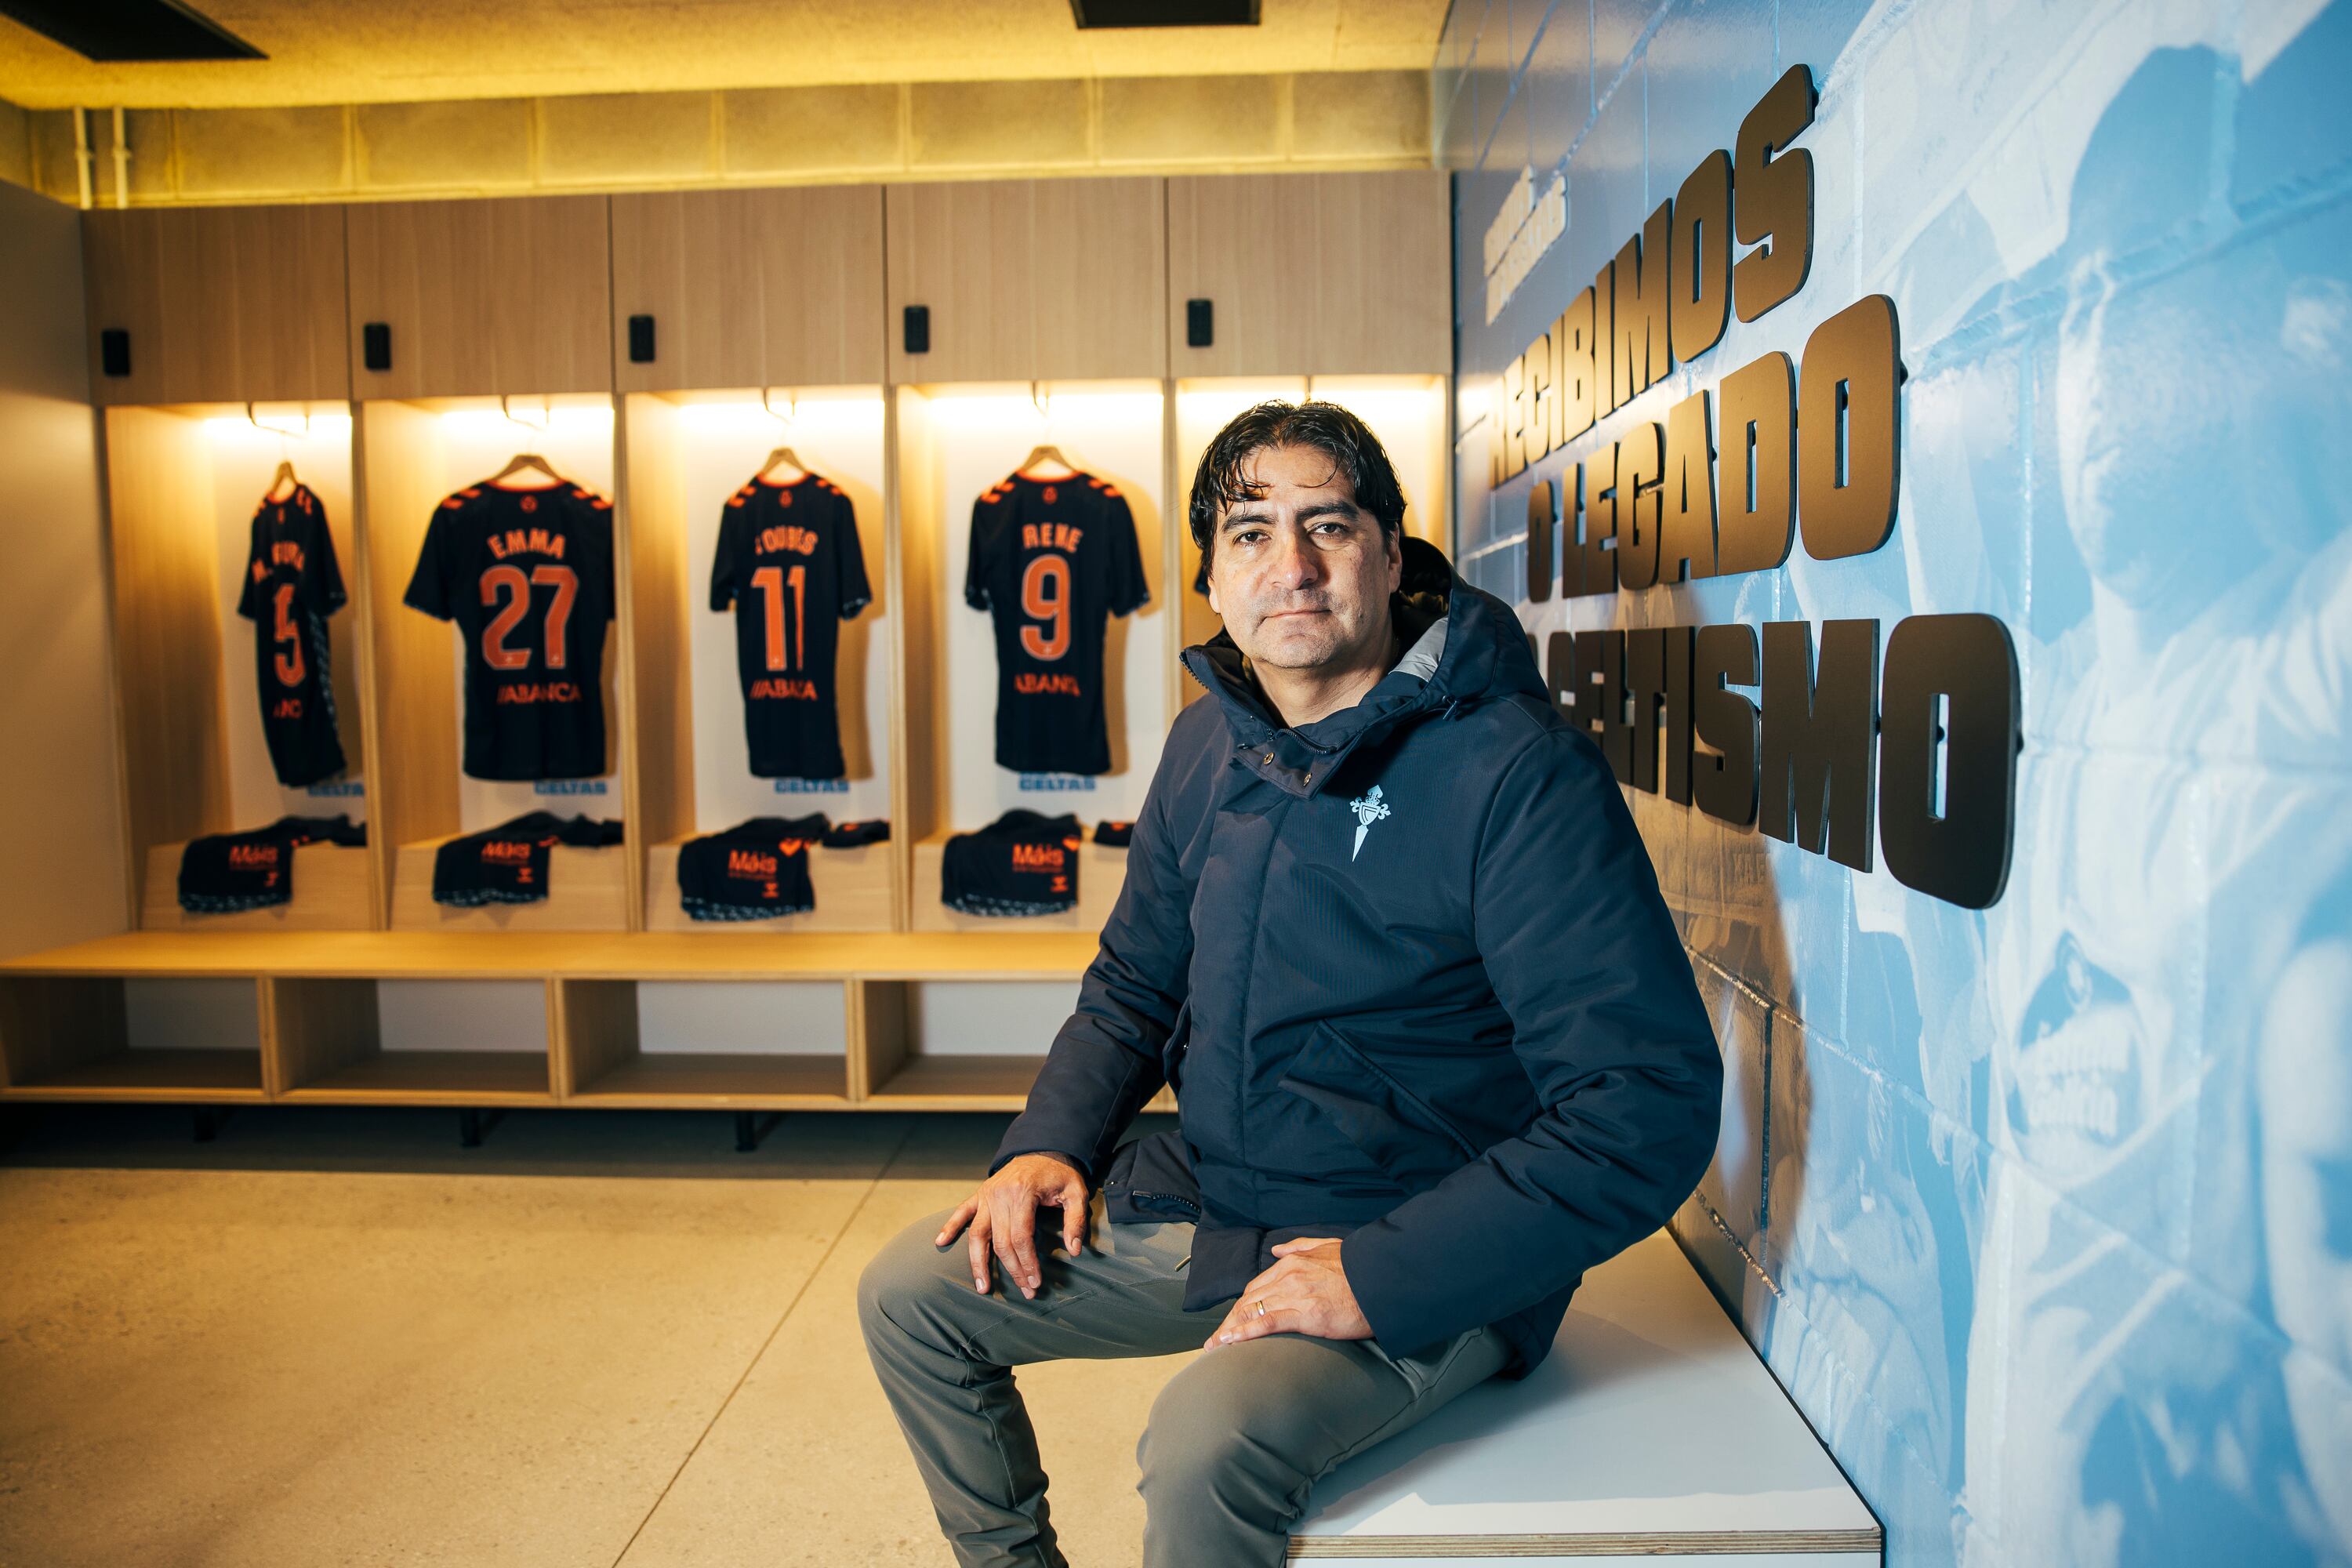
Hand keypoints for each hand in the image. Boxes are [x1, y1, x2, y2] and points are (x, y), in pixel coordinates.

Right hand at [933, 1152, 1088, 1299]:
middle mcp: (1000, 1195)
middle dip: (1012, 1270)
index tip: (1035, 1281)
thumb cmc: (1059, 1173)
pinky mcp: (980, 1194)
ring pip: (977, 1234)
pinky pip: (961, 1212)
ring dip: (978, 1263)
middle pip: (1001, 1242)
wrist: (1042, 1148)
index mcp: (1023, 1193)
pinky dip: (950, 1227)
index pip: (1022, 1237)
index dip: (1027, 1263)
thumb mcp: (1076, 1192)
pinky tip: (940, 1242)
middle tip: (1025, 1290)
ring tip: (982, 1287)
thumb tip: (1074, 1250)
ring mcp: (986, 1195)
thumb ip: (1076, 1221)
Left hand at [1204, 1236, 1370, 1347]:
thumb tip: (1275, 1249)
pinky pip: (1267, 1323)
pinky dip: (1244, 1333)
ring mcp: (1295, 1295)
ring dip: (1229, 1331)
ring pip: (1251, 1312)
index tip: (1231, 1320)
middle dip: (1228, 1322)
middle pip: (1248, 1301)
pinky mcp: (1305, 1314)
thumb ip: (1299, 1246)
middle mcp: (1288, 1276)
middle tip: (1214, 1340)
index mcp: (1292, 1262)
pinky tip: (1230, 1342)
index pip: (1256, 1287)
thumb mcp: (1327, 1246)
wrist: (1381, 1282)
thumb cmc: (1358, 1268)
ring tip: (1214, 1347)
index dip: (1240, 1306)